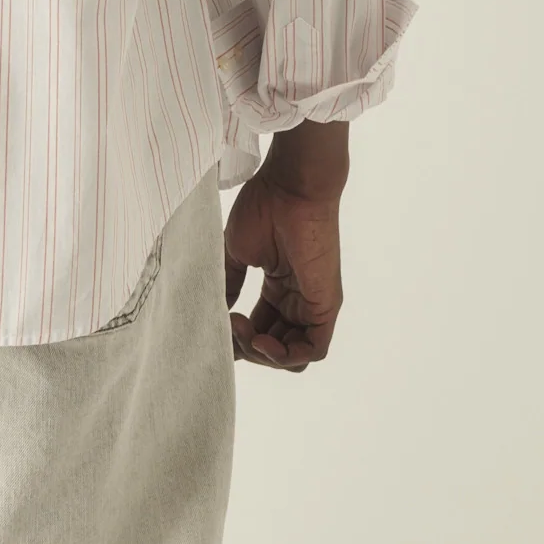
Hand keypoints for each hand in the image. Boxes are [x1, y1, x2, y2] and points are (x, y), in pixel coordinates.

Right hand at [223, 161, 343, 374]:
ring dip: (264, 355)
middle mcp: (298, 300)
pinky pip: (313, 349)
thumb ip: (231, 284)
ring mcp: (313, 304)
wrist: (290, 187)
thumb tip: (217, 311)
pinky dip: (287, 356)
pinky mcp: (326, 305)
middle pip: (276, 347)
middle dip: (248, 348)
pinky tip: (262, 341)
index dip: (239, 339)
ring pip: (294, 355)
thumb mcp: (238, 253)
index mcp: (279, 287)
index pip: (261, 329)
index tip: (217, 328)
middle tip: (228, 326)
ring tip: (244, 333)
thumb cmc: (265, 208)